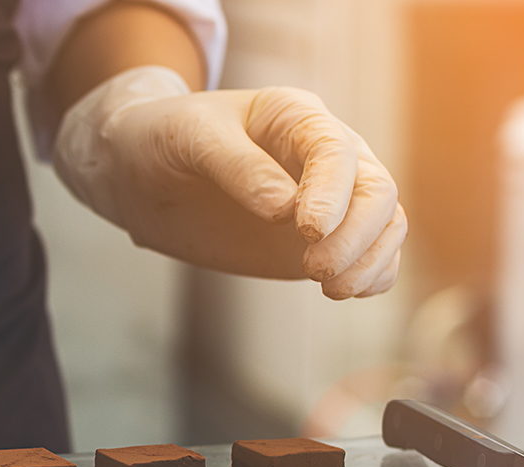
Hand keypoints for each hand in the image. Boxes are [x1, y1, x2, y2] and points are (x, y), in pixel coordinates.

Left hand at [55, 66, 404, 298]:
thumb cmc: (162, 138)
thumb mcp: (188, 137)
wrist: (138, 173)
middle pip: (377, 191)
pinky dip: (372, 277)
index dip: (332, 194)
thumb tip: (284, 208)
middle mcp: (324, 156)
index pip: (337, 152)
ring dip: (370, 260)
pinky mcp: (319, 242)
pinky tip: (346, 291)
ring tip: (331, 289)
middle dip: (356, 234)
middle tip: (314, 271)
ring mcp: (328, 200)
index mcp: (296, 117)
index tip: (308, 231)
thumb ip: (237, 167)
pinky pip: (370, 257)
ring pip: (384, 225)